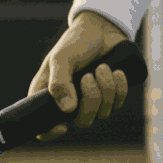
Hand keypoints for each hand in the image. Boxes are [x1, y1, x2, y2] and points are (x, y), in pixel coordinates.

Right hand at [28, 11, 130, 140]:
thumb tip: (67, 110)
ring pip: (102, 114)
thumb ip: (59, 82)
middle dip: (90, 100)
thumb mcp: (62, 58)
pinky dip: (119, 88)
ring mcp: (90, 102)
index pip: (43, 128)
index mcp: (48, 96)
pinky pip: (117, 105)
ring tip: (103, 67)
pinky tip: (116, 71)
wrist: (101, 29)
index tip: (62, 126)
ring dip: (106, 89)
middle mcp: (68, 104)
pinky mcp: (109, 97)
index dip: (50, 133)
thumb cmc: (76, 42)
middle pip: (81, 123)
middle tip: (89, 76)